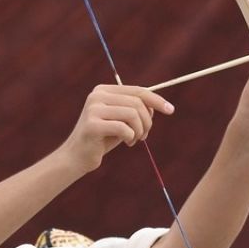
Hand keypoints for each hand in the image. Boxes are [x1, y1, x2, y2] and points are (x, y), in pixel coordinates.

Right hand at [58, 84, 174, 172]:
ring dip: (140, 130)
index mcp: (103, 90)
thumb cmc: (102, 139)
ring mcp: (93, 109)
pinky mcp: (92, 125)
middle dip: (147, 121)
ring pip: (132, 114)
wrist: (77, 157)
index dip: (156, 100)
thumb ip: (135, 109)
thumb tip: (159, 104)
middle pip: (137, 103)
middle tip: (144, 136)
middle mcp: (97, 95)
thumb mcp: (121, 121)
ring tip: (135, 140)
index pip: (137, 91)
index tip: (171, 110)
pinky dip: (130, 137)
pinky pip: (123, 128)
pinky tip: (127, 143)